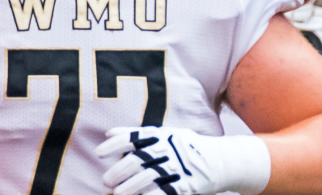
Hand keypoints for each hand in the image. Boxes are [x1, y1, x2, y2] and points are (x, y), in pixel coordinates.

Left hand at [98, 126, 270, 194]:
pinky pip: (163, 191)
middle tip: (106, 181)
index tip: (99, 153)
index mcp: (162, 135)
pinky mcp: (186, 184)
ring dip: (129, 188)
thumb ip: (138, 135)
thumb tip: (108, 133)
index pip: (134, 137)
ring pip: (147, 178)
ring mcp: (178, 166)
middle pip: (137, 160)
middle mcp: (169, 149)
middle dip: (119, 172)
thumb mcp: (166, 135)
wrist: (222, 160)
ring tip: (117, 194)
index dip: (115, 145)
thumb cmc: (187, 147)